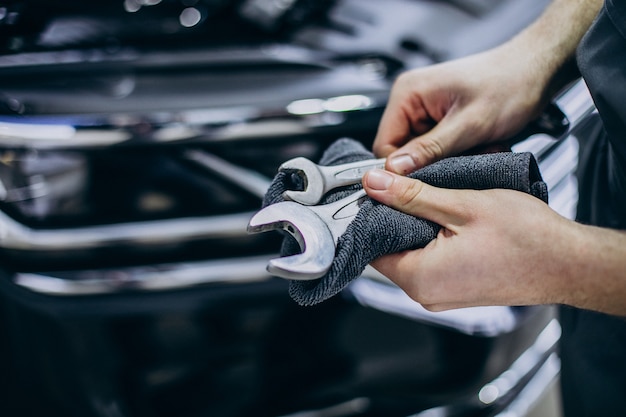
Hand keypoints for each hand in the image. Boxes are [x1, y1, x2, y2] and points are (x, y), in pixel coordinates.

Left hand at [362, 169, 573, 310]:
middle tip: (413, 189)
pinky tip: (452, 221)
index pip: (371, 246)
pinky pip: (431, 263)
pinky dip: (434, 240)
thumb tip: (375, 183)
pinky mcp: (458, 290)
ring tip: (438, 203)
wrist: (570, 263)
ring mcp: (443, 295)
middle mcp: (427, 294)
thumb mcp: (461, 205)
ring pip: (412, 254)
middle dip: (397, 218)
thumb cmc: (527, 239)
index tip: (379, 191)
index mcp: (420, 278)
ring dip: (418, 227)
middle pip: (390, 251)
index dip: (372, 215)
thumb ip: (412, 195)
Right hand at [374, 45, 549, 173]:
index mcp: (408, 94)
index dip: (403, 168)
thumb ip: (430, 149)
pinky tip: (478, 145)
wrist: (538, 71)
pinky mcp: (441, 119)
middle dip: (432, 163)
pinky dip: (458, 153)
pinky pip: (437, 148)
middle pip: (402, 151)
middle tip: (463, 160)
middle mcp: (412, 100)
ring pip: (422, 153)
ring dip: (448, 159)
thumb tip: (395, 169)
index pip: (384, 145)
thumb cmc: (510, 84)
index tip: (428, 180)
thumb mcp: (469, 124)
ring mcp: (426, 110)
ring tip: (476, 149)